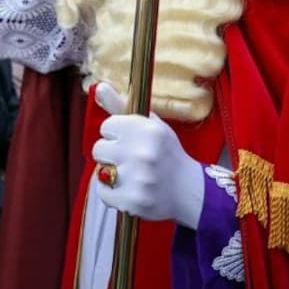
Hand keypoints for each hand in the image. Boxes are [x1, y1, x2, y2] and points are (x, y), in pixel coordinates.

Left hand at [91, 84, 203, 227]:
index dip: (117, 134)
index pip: (106, 127)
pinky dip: (112, 193)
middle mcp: (142, 153)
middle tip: (132, 159)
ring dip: (111, 173)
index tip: (131, 140)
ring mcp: (137, 179)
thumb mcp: (151, 124)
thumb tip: (99, 87)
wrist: (189, 191)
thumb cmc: (166, 153)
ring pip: (100, 171)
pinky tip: (130, 189)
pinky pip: (102, 193)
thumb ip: (121, 106)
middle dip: (112, 153)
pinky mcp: (132, 202)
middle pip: (98, 148)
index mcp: (147, 130)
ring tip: (131, 174)